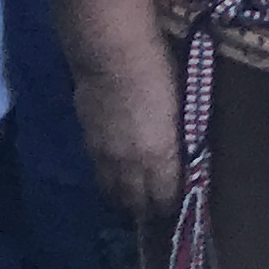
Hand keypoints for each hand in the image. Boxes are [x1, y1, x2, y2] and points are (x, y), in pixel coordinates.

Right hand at [76, 52, 184, 221]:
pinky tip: (116, 179)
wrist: (111, 58)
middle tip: (157, 211)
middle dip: (148, 209)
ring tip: (135, 201)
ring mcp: (105, 157)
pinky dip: (110, 182)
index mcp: (159, 155)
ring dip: (126, 199)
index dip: (172, 205)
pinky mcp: (88, 144)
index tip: (179, 206)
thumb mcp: (180, 110)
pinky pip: (100, 175)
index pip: (165, 196)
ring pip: (114, 192)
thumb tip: (180, 158)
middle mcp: (131, 165)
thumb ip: (177, 141)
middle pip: (137, 201)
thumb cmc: (158, 75)